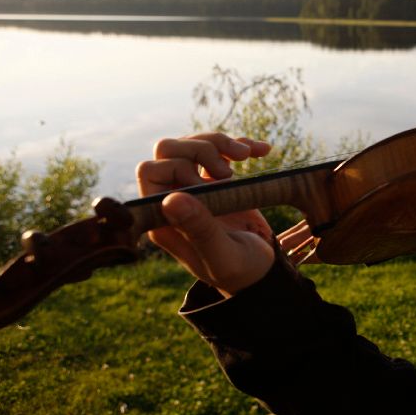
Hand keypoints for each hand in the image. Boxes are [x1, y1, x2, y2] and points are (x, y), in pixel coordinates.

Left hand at [136, 133, 276, 296]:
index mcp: (163, 218)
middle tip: (228, 173)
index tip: (211, 188)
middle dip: (200, 149)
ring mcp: (195, 187)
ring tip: (246, 156)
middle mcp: (173, 199)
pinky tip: (262, 151)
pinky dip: (241, 145)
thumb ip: (199, 230)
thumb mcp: (223, 256)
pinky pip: (220, 149)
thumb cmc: (241, 271)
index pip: (151, 171)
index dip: (179, 168)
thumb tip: (170, 199)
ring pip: (192, 143)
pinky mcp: (217, 181)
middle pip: (168, 150)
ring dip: (220, 143)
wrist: (264, 271)